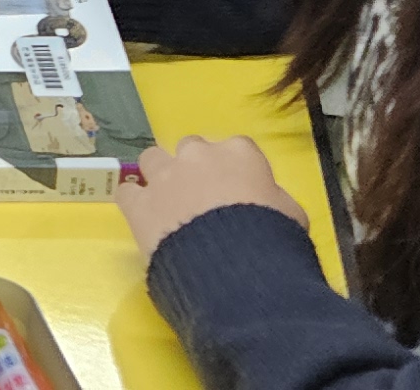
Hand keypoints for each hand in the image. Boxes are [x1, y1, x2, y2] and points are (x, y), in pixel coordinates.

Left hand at [118, 135, 306, 256]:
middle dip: (194, 169)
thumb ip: (275, 198)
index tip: (236, 191)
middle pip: (191, 149)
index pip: (235, 149)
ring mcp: (165, 177)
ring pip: (152, 159)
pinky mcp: (140, 204)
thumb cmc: (273, 239)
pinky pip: (127, 193)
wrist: (237, 270)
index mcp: (239, 152)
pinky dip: (134, 203)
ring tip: (167, 204)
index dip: (233, 171)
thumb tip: (266, 199)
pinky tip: (143, 219)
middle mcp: (198, 155)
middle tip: (202, 200)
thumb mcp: (292, 215)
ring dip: (159, 176)